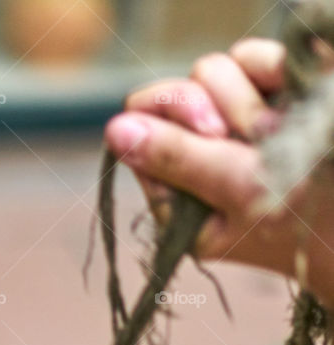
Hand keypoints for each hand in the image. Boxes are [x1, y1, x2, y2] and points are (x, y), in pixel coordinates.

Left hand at [104, 38, 333, 306]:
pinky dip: (276, 71)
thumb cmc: (300, 218)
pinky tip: (298, 99)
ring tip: (281, 132)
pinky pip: (255, 57)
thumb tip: (114, 129)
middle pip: (176, 91)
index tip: (212, 132)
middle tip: (255, 135)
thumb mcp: (236, 191)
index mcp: (177, 194)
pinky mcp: (270, 94)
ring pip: (215, 68)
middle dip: (217, 105)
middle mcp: (201, 154)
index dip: (170, 118)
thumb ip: (177, 157)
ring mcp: (236, 122)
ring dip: (251, 96)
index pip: (141, 130)